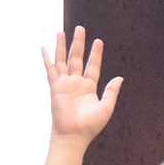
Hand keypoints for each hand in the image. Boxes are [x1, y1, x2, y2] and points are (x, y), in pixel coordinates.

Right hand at [45, 28, 123, 144]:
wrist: (74, 135)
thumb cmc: (90, 125)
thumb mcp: (106, 106)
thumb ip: (111, 91)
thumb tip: (120, 78)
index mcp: (89, 87)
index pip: (93, 66)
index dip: (95, 54)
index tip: (98, 41)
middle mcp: (76, 83)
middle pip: (77, 58)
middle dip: (78, 43)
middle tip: (80, 28)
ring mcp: (65, 84)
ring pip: (63, 60)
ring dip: (62, 46)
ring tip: (61, 31)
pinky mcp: (55, 87)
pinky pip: (50, 70)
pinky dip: (46, 59)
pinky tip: (43, 47)